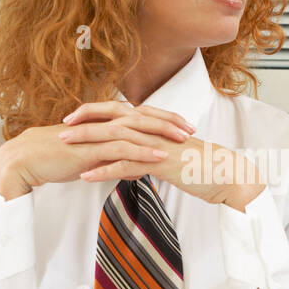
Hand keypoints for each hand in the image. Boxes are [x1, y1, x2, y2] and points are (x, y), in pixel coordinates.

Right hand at [0, 102, 193, 200]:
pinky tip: (160, 156)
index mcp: (102, 121)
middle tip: (192, 129)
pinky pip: (122, 147)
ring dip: (162, 134)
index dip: (160, 118)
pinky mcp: (91, 148)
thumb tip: (129, 169)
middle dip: (169, 122)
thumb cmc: (53, 159)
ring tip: (184, 142)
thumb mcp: (88, 158)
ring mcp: (97, 133)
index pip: (137, 115)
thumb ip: (110, 159)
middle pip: (142, 116)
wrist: (25, 161)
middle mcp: (102, 123)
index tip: (181, 125)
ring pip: (136, 129)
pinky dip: (143, 151)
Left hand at [62, 101, 264, 210]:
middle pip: (113, 120)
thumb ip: (147, 159)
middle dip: (85, 122)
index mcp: (155, 127)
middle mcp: (153, 130)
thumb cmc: (201, 168)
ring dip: (88, 142)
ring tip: (65, 147)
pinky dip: (104, 169)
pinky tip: (86, 175)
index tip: (74, 119)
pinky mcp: (160, 162)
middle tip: (61, 127)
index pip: (120, 113)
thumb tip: (129, 166)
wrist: (226, 175)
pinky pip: (127, 164)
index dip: (96, 114)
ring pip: (115, 139)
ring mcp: (156, 144)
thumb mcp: (169, 160)